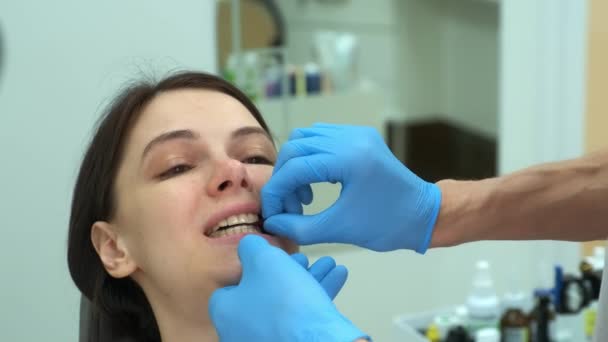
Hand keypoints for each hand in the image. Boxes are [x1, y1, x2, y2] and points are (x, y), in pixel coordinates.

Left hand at [209, 235, 366, 341]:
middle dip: (288, 270)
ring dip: (309, 279)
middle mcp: (241, 331)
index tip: (273, 256)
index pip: (233, 283)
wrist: (316, 341)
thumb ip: (252, 247)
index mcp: (226, 311)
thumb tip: (248, 245)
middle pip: (264, 292)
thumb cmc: (284, 303)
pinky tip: (336, 276)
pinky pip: (302, 319)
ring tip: (327, 263)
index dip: (255, 266)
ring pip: (287, 304)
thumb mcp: (264, 259)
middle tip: (304, 259)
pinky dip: (317, 297)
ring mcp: (266, 340)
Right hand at [261, 123, 441, 252]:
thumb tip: (272, 223)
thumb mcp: (340, 230)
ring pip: (305, 137)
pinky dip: (309, 157)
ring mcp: (356, 133)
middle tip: (291, 207)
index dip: (276, 191)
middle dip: (284, 178)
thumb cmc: (387, 225)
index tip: (273, 214)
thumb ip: (300, 227)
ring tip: (304, 195)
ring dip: (295, 165)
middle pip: (295, 147)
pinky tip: (316, 181)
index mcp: (349, 159)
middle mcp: (351, 138)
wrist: (424, 214)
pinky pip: (321, 137)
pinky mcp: (359, 136)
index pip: (295, 167)